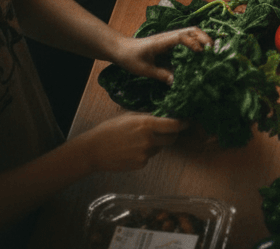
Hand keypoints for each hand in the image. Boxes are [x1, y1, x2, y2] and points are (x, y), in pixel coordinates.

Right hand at [73, 112, 187, 172]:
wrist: (93, 151)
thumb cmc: (109, 130)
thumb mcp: (129, 116)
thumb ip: (147, 117)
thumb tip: (163, 115)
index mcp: (146, 124)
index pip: (173, 125)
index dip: (182, 123)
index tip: (187, 121)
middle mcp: (148, 140)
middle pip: (171, 139)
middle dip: (172, 135)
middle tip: (167, 130)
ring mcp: (145, 154)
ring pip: (159, 148)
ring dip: (156, 144)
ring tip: (139, 140)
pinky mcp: (140, 164)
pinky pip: (149, 157)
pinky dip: (145, 153)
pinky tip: (132, 150)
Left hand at [111, 26, 211, 83]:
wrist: (121, 49)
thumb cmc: (131, 58)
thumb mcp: (144, 70)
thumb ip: (161, 75)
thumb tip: (176, 82)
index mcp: (163, 41)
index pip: (182, 37)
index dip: (193, 43)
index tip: (201, 53)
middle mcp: (169, 36)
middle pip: (192, 30)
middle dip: (204, 37)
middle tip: (213, 49)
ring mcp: (170, 37)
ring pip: (191, 31)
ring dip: (202, 37)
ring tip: (211, 49)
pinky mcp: (170, 41)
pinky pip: (187, 37)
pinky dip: (197, 41)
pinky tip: (201, 52)